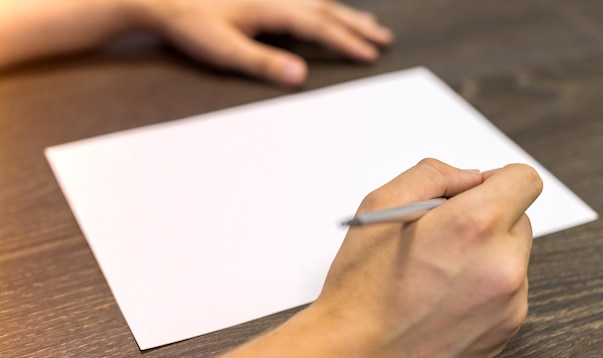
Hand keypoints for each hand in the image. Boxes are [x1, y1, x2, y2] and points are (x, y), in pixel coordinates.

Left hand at [147, 0, 392, 85]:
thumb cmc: (190, 23)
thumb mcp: (225, 50)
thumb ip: (263, 64)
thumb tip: (300, 76)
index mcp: (272, 8)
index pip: (320, 26)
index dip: (347, 42)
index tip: (371, 55)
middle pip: (327, 10)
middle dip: (358, 26)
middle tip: (383, 39)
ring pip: (319, 1)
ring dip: (346, 14)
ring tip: (369, 23)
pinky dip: (324, 6)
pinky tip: (325, 10)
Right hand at [303, 158, 541, 357]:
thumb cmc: (360, 289)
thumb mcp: (380, 207)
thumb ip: (432, 175)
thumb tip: (469, 178)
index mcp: (474, 225)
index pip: (523, 180)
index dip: (496, 181)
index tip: (472, 195)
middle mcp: (503, 264)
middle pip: (518, 220)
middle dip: (484, 220)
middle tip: (438, 238)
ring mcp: (509, 303)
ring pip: (512, 258)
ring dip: (484, 256)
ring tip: (435, 275)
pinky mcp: (506, 332)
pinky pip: (507, 293)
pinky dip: (482, 289)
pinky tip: (441, 300)